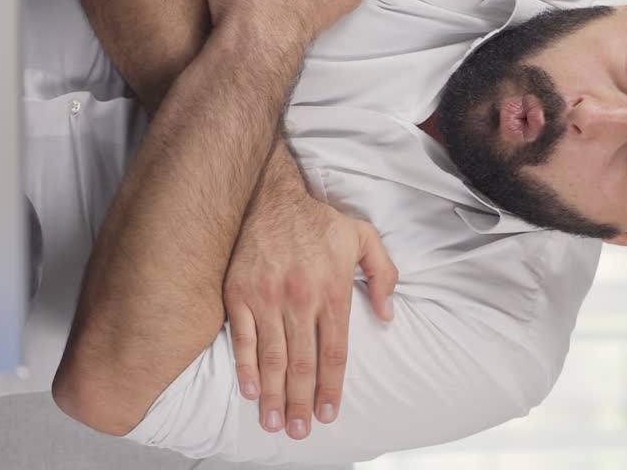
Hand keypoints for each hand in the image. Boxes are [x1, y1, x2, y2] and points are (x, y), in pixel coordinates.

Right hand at [223, 190, 397, 440]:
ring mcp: (266, 297)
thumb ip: (383, 274)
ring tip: (276, 423)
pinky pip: (241, 338)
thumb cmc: (319, 220)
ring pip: (272, 358)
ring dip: (274, 396)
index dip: (331, 388)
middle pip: (302, 364)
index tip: (329, 415)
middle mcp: (299, 298)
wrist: (270, 194)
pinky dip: (246, 368)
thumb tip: (388, 315)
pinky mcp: (238, 293)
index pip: (334, 353)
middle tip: (300, 432)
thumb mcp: (363, 237)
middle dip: (302, 403)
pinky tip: (252, 392)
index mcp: (331, 290)